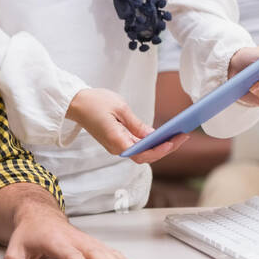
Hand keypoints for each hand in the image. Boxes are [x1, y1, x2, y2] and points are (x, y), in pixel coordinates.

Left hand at [3, 202, 137, 258]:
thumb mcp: (14, 257)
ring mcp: (81, 238)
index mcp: (53, 241)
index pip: (69, 254)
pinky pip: (105, 248)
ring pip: (101, 249)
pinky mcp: (88, 241)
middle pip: (91, 251)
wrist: (36, 213)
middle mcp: (71, 238)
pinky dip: (118, 257)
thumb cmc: (26, 236)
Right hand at [66, 87, 189, 164]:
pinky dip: (150, 143)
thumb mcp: (120, 108)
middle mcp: (117, 148)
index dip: (159, 150)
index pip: (142, 153)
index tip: (172, 141)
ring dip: (160, 146)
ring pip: (142, 153)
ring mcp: (116, 146)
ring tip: (177, 136)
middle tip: (183, 137)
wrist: (76, 103)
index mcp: (116, 141)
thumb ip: (137, 124)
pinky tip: (162, 135)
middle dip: (165, 148)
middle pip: (145, 156)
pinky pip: (136, 146)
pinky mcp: (117, 142)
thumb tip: (152, 136)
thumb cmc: (95, 102)